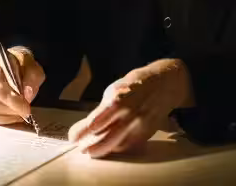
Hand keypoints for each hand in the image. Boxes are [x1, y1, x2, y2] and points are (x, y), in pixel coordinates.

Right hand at [0, 48, 44, 123]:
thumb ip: (32, 78)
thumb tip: (26, 96)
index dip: (12, 101)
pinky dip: (2, 118)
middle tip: (25, 111)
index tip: (26, 109)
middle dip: (11, 110)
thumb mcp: (33, 66)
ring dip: (7, 115)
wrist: (13, 64)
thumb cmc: (23, 64)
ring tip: (20, 112)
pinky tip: (12, 114)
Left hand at [68, 58, 192, 157]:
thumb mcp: (114, 91)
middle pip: (107, 137)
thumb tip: (88, 124)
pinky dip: (119, 147)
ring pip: (119, 143)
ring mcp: (140, 124)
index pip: (96, 120)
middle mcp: (129, 114)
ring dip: (105, 149)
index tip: (73, 137)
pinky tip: (111, 147)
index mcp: (117, 100)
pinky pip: (130, 144)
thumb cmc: (133, 86)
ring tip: (92, 151)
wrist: (163, 84)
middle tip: (81, 149)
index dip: (83, 131)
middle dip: (93, 146)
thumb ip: (103, 109)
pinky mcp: (148, 131)